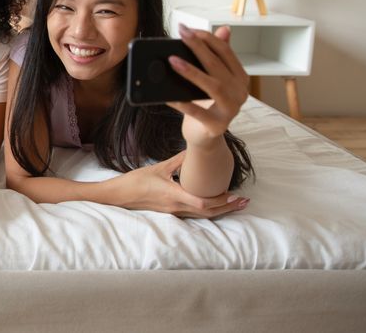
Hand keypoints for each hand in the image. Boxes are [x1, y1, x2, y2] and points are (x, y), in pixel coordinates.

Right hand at [116, 151, 248, 217]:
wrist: (120, 196)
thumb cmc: (136, 181)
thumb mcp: (159, 168)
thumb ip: (179, 161)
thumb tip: (195, 151)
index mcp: (173, 195)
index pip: (202, 202)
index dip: (220, 200)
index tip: (234, 194)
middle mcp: (176, 207)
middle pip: (207, 211)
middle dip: (228, 208)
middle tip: (245, 202)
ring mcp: (173, 211)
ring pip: (202, 214)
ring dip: (221, 210)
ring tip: (236, 205)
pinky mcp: (171, 212)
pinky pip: (194, 213)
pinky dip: (208, 209)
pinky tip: (215, 205)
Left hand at [169, 25, 249, 146]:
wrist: (204, 136)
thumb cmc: (207, 105)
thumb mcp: (213, 79)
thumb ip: (218, 56)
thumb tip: (224, 29)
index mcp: (240, 78)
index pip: (225, 53)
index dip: (208, 39)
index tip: (190, 29)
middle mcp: (240, 92)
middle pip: (217, 66)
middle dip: (198, 48)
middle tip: (182, 34)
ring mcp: (231, 110)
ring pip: (213, 86)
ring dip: (192, 72)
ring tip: (172, 60)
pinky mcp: (217, 126)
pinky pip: (198, 112)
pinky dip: (183, 103)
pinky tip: (168, 96)